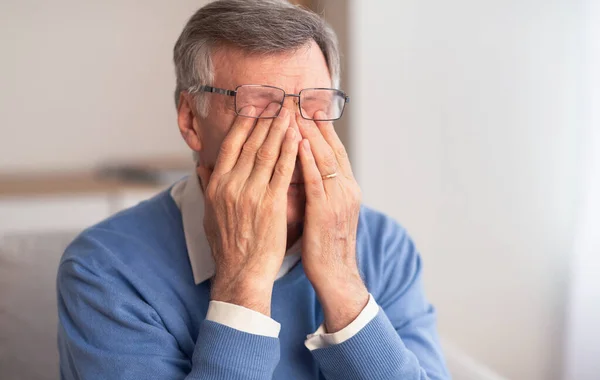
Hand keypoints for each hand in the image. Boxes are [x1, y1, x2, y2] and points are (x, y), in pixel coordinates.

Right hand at [199, 105, 297, 315]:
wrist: (241, 272)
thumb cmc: (227, 244)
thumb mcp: (209, 213)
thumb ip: (207, 185)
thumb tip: (202, 165)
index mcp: (216, 184)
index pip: (230, 144)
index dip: (243, 122)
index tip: (253, 105)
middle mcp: (231, 185)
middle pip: (250, 142)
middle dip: (265, 118)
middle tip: (277, 99)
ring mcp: (251, 193)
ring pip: (266, 152)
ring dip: (279, 128)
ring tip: (289, 110)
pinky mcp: (271, 204)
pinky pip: (281, 171)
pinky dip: (289, 151)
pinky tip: (296, 136)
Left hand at [296, 111, 368, 332]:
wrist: (337, 274)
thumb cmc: (326, 244)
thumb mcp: (329, 211)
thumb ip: (321, 188)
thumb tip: (308, 169)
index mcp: (347, 186)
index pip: (334, 148)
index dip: (322, 125)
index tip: (309, 103)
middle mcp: (346, 187)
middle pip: (331, 145)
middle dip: (315, 120)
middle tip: (301, 96)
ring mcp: (338, 197)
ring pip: (323, 157)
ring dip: (309, 132)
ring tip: (296, 109)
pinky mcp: (325, 210)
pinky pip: (315, 179)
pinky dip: (306, 158)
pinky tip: (296, 141)